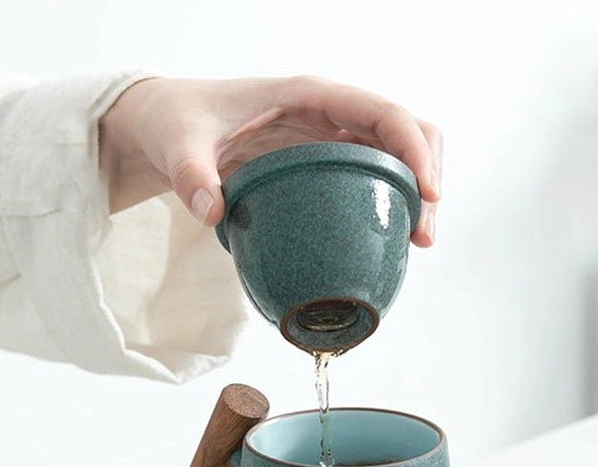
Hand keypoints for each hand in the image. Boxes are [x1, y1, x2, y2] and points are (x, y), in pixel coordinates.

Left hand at [99, 75, 441, 246]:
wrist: (170, 126)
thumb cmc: (179, 121)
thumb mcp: (179, 144)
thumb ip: (192, 174)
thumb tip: (212, 212)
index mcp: (311, 95)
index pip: (383, 112)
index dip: (413, 148)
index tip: (426, 192)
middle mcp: (332, 113)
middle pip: (407, 131)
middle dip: (427, 176)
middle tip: (422, 231)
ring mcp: (333, 139)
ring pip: (399, 155)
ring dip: (417, 194)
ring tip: (416, 240)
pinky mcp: (327, 164)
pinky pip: (376, 177)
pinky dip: (392, 203)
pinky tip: (390, 235)